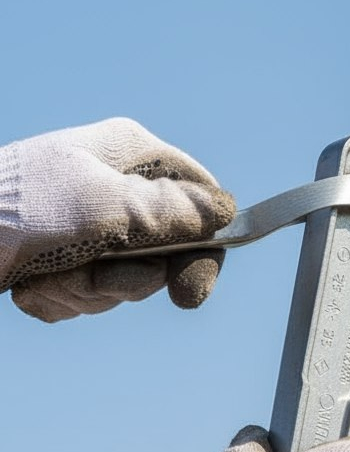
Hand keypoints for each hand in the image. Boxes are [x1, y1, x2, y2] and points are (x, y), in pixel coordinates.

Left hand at [0, 118, 234, 321]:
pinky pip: (87, 291)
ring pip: (124, 276)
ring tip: (46, 277)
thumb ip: (171, 213)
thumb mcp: (103, 208)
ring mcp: (84, 221)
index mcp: (129, 152)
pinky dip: (61, 299)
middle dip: (125, 276)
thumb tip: (226, 212)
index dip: (205, 245)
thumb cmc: (12, 212)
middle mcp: (112, 183)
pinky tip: (29, 287)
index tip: (190, 291)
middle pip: (164, 247)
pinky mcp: (59, 254)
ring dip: (87, 290)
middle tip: (94, 278)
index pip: (198, 197)